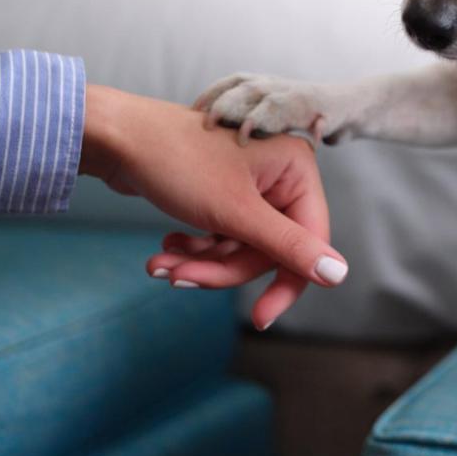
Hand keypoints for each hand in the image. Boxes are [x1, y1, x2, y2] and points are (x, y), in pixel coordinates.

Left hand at [81, 84, 347, 329]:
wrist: (117, 137)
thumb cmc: (178, 162)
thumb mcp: (236, 213)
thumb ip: (289, 247)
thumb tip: (339, 274)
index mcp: (297, 171)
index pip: (309, 240)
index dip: (286, 283)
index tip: (260, 318)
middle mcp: (281, 176)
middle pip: (269, 249)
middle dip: (221, 268)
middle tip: (179, 277)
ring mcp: (253, 186)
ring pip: (241, 248)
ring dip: (202, 262)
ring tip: (160, 264)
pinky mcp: (224, 194)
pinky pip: (223, 237)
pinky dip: (195, 249)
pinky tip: (166, 248)